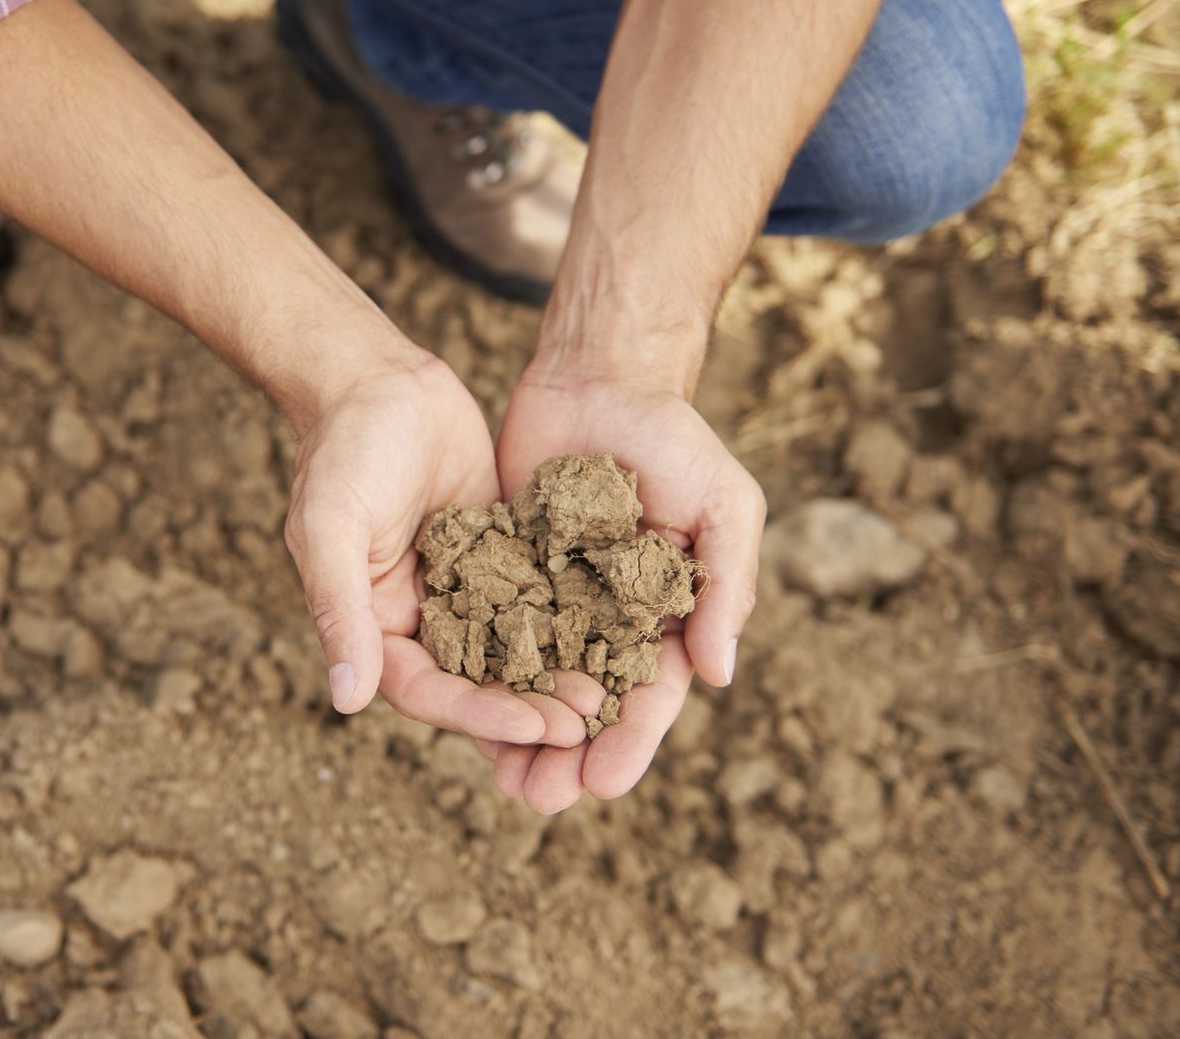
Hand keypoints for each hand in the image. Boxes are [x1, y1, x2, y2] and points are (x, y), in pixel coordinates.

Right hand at [283, 356, 584, 748]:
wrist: (378, 378)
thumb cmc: (344, 448)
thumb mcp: (331, 526)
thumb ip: (339, 610)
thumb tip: (347, 700)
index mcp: (373, 622)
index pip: (425, 690)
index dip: (478, 713)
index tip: (535, 726)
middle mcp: (417, 615)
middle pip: (474, 682)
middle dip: (528, 707)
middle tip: (588, 721)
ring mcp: (462, 585)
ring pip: (511, 648)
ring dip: (554, 674)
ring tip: (609, 693)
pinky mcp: (499, 552)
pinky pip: (535, 599)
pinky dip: (568, 622)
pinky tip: (614, 636)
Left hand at [482, 371, 764, 812]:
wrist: (599, 378)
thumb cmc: (676, 439)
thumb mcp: (723, 504)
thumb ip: (725, 585)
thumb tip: (719, 675)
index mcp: (666, 615)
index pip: (649, 694)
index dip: (628, 742)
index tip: (602, 784)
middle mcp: (607, 619)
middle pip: (586, 704)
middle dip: (565, 756)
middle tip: (539, 801)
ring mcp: (553, 597)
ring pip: (534, 681)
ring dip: (518, 732)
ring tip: (500, 783)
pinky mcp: (503, 569)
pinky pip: (487, 630)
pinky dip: (476, 672)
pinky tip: (454, 710)